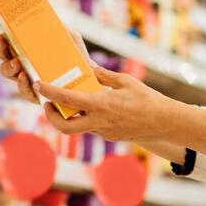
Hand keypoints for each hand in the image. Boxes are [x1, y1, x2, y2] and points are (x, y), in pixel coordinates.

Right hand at [0, 30, 94, 104]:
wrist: (89, 74)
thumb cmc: (76, 54)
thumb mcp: (69, 37)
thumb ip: (60, 27)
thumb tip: (50, 17)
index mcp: (26, 51)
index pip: (7, 47)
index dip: (0, 43)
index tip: (2, 36)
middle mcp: (23, 66)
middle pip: (4, 60)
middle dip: (2, 55)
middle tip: (7, 47)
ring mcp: (28, 80)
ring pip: (10, 76)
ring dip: (10, 69)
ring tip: (17, 64)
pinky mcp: (37, 94)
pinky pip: (25, 91)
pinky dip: (23, 85)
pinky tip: (25, 77)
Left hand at [35, 67, 181, 142]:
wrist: (165, 123)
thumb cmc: (147, 99)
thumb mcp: (125, 81)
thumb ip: (104, 75)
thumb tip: (89, 69)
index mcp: (101, 104)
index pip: (67, 99)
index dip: (50, 92)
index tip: (40, 86)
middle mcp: (99, 122)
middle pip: (64, 127)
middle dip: (51, 117)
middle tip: (48, 104)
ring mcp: (104, 132)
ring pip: (78, 128)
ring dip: (69, 117)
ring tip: (68, 103)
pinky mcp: (110, 137)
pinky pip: (92, 128)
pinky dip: (86, 119)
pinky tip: (91, 108)